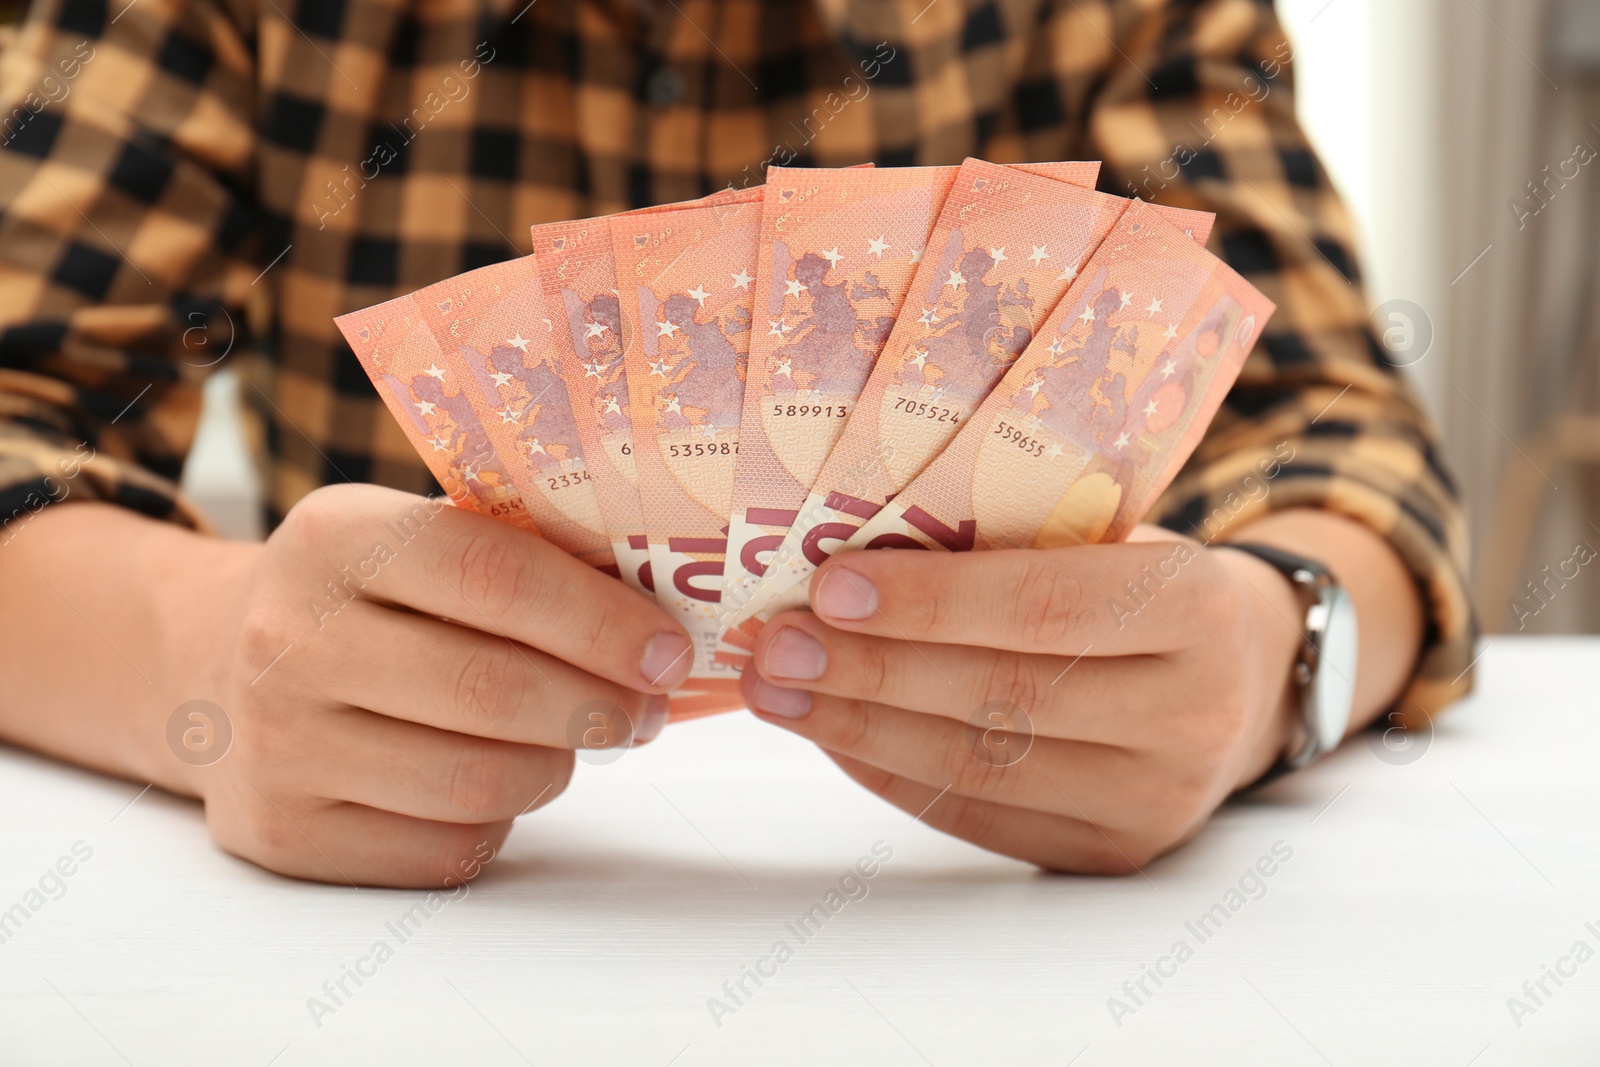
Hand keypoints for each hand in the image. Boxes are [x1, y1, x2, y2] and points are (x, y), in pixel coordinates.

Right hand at [192, 484, 693, 886]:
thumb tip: (663, 624)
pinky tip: (492, 780)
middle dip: (600, 706)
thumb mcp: (418, 539)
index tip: (670, 651)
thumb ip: (525, 560)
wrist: (219, 668)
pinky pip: (443, 849)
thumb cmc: (370, 599)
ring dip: (554, 766)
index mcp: (336, 537)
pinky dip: (496, 821)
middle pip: (494, 692)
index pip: (497, 576)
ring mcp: (277, 744)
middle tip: (646, 707)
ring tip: (568, 740)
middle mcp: (288, 638)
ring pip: (479, 783)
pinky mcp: (283, 833)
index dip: (601, 620)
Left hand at [739, 527, 1304, 873]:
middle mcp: (1192, 715)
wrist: (1243, 678)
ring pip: (978, 767)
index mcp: (1199, 609)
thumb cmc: (1144, 584)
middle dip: (870, 669)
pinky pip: (975, 815)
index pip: (1048, 606)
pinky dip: (887, 771)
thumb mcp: (1109, 536)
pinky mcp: (1109, 853)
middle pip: (1002, 698)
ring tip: (776, 686)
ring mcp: (1155, 800)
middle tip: (773, 641)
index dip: (934, 601)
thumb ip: (1012, 542)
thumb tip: (846, 552)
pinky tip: (830, 729)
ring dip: (857, 726)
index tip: (830, 585)